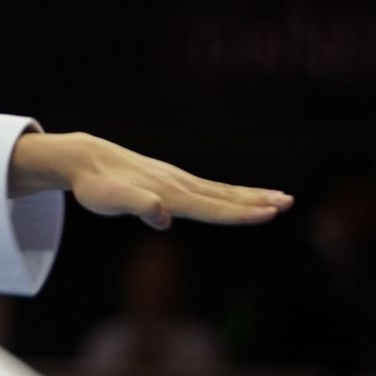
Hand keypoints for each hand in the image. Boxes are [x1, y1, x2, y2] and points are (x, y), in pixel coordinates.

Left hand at [20, 132, 293, 229]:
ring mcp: (178, 181)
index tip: (269, 214)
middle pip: (225, 197)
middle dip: (257, 201)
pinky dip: (230, 193)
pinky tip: (241, 196)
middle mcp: (179, 186)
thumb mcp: (111, 201)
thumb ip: (137, 206)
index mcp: (170, 195)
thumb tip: (161, 217)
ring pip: (221, 191)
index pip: (212, 207)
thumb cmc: (96, 186)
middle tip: (290, 203)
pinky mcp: (172, 180)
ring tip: (281, 197)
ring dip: (252, 196)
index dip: (241, 213)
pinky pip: (209, 189)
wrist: (86, 159)